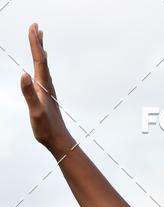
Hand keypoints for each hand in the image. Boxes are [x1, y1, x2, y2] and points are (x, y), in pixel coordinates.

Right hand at [21, 23, 71, 154]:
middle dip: (38, 43)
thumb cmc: (46, 128)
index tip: (33, 27)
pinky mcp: (48, 97)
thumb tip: (23, 74)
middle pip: (42, 59)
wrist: (59, 141)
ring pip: (44, 66)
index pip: (39, 59)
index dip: (35, 43)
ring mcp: (48, 91)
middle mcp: (47, 85)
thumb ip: (29, 93)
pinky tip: (42, 67)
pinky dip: (42, 66)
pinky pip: (44, 75)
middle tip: (36, 27)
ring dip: (41, 52)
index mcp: (43, 85)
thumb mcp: (35, 111)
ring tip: (40, 41)